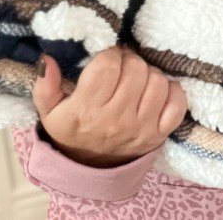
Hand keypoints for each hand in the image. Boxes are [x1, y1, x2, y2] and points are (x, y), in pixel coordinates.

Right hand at [32, 48, 186, 167]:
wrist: (90, 168)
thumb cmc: (71, 131)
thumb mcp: (49, 111)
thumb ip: (45, 85)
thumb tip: (47, 59)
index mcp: (87, 109)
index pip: (108, 66)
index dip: (109, 55)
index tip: (106, 59)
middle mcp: (116, 119)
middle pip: (136, 69)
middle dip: (129, 61)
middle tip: (122, 68)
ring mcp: (141, 128)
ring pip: (158, 81)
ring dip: (149, 74)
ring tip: (137, 79)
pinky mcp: (159, 135)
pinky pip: (177, 104)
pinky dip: (172, 92)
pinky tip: (157, 91)